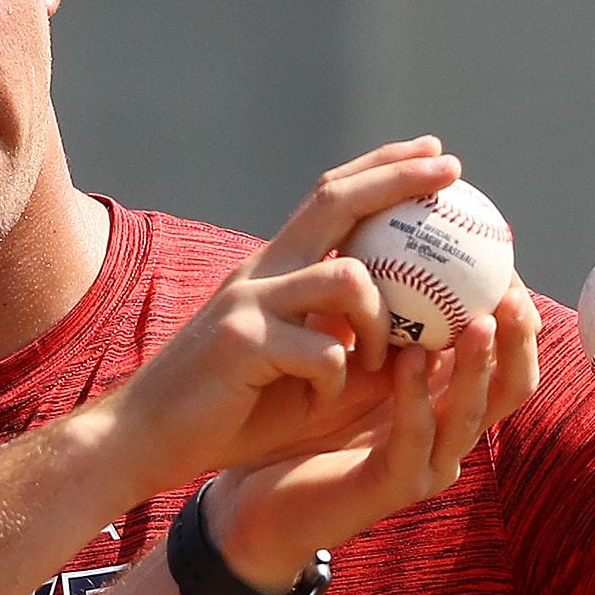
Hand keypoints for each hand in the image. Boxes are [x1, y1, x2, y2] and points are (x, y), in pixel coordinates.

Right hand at [100, 140, 464, 500]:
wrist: (144, 440)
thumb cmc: (228, 413)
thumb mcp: (301, 371)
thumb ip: (350, 345)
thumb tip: (425, 339)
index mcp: (273, 271)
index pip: (332, 199)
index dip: (384, 170)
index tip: (434, 154)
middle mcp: (261, 272)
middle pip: (337, 201)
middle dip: (399, 179)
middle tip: (451, 172)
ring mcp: (249, 302)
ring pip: (347, 278)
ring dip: (380, 319)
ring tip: (381, 360)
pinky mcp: (242, 342)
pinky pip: (324, 351)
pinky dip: (337, 380)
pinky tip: (321, 403)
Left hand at [208, 279, 539, 588]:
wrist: (261, 492)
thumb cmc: (308, 420)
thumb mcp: (356, 358)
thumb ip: (386, 317)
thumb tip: (399, 237)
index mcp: (448, 402)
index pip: (505, 357)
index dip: (517, 315)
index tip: (509, 262)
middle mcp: (450, 435)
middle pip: (510, 388)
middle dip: (518, 341)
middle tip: (511, 292)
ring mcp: (427, 465)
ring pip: (470, 415)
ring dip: (475, 367)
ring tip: (478, 322)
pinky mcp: (392, 489)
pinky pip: (414, 441)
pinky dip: (416, 399)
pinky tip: (409, 361)